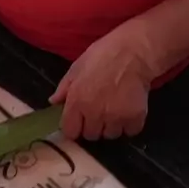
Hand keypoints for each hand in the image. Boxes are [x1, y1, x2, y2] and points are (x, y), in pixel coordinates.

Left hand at [50, 23, 152, 140]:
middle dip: (93, 125)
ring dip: (111, 126)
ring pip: (110, 135)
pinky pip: (130, 131)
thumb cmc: (103, 55)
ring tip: (116, 110)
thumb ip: (64, 87)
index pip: (70, 131)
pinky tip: (129, 111)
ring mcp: (115, 118)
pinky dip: (129, 124)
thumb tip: (53, 102)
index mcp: (77, 101)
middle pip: (91, 135)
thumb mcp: (77, 67)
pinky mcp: (135, 118)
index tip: (79, 120)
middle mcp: (94, 114)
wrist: (134, 52)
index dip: (74, 126)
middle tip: (100, 111)